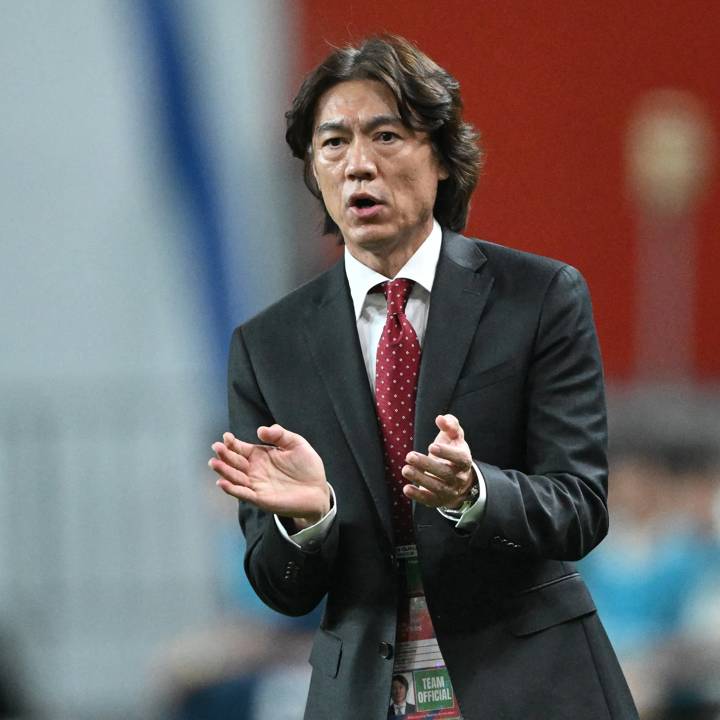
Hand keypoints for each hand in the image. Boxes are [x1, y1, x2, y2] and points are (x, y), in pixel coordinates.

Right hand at [209, 425, 329, 525]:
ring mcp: (257, 485)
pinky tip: (223, 483)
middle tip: (216, 447)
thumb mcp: (296, 444)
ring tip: (214, 463)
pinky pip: (244, 494)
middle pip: (235, 462)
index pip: (241, 448)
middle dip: (224, 455)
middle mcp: (255, 470)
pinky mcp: (261, 499)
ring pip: (235, 478)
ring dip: (224, 471)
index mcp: (261, 455)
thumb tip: (261, 430)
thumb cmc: (307, 467)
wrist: (318, 490)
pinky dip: (232, 489)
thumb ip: (280, 434)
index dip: (232, 443)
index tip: (226, 436)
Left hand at [401, 414, 475, 508]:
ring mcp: (449, 490)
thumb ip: (450, 425)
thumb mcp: (455, 437)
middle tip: (410, 456)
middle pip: (445, 473)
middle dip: (427, 465)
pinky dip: (418, 496)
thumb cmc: (453, 452)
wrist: (460, 480)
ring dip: (420, 479)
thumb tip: (441, 418)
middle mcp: (458, 477)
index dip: (446, 453)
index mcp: (464, 461)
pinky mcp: (439, 500)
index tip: (431, 446)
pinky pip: (429, 500)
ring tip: (405, 469)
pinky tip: (406, 488)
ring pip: (436, 487)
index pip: (459, 458)